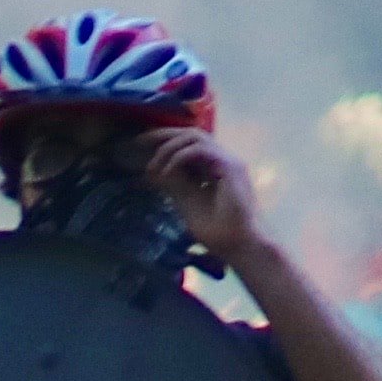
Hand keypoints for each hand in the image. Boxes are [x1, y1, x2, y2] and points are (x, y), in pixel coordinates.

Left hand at [144, 123, 260, 265]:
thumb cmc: (220, 233)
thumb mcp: (188, 203)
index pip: (189, 144)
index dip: (165, 142)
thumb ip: (175, 185)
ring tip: (153, 165)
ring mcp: (229, 161)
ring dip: (169, 147)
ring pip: (195, 137)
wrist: (242, 247)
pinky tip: (166, 172)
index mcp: (215, 167)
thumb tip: (155, 171)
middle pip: (191, 133)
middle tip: (140, 142)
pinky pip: (200, 150)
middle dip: (163, 135)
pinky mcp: (231, 166)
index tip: (141, 147)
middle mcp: (223, 159)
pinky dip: (179, 157)